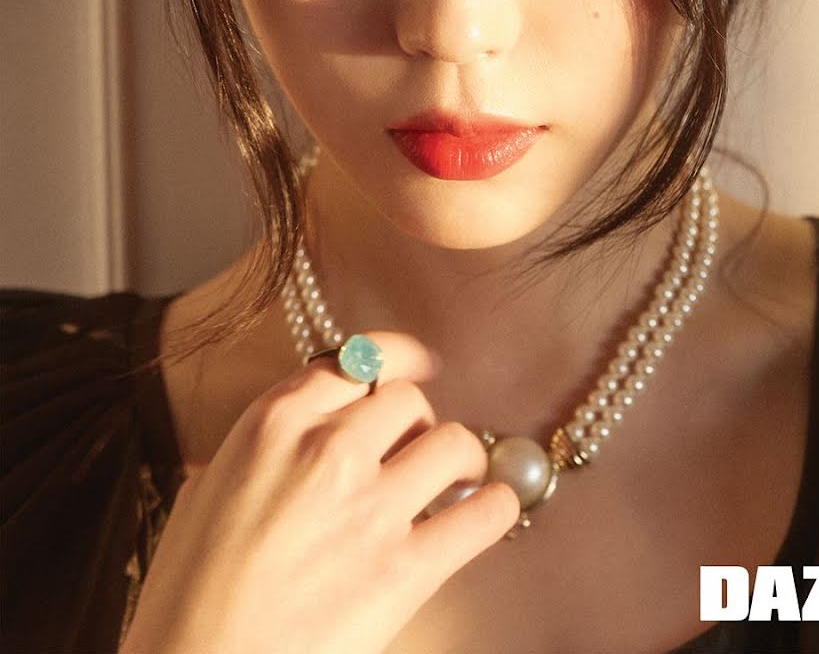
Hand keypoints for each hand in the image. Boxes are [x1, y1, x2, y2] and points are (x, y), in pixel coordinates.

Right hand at [121, 332, 519, 653]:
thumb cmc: (185, 598)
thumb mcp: (201, 496)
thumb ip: (255, 456)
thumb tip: (277, 453)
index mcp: (273, 424)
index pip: (358, 360)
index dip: (397, 358)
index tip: (418, 364)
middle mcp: (327, 450)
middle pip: (408, 399)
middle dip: (418, 422)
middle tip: (415, 449)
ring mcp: (371, 507)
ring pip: (453, 441)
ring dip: (462, 458)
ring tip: (456, 480)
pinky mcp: (405, 569)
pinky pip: (483, 515)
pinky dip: (495, 508)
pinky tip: (489, 511)